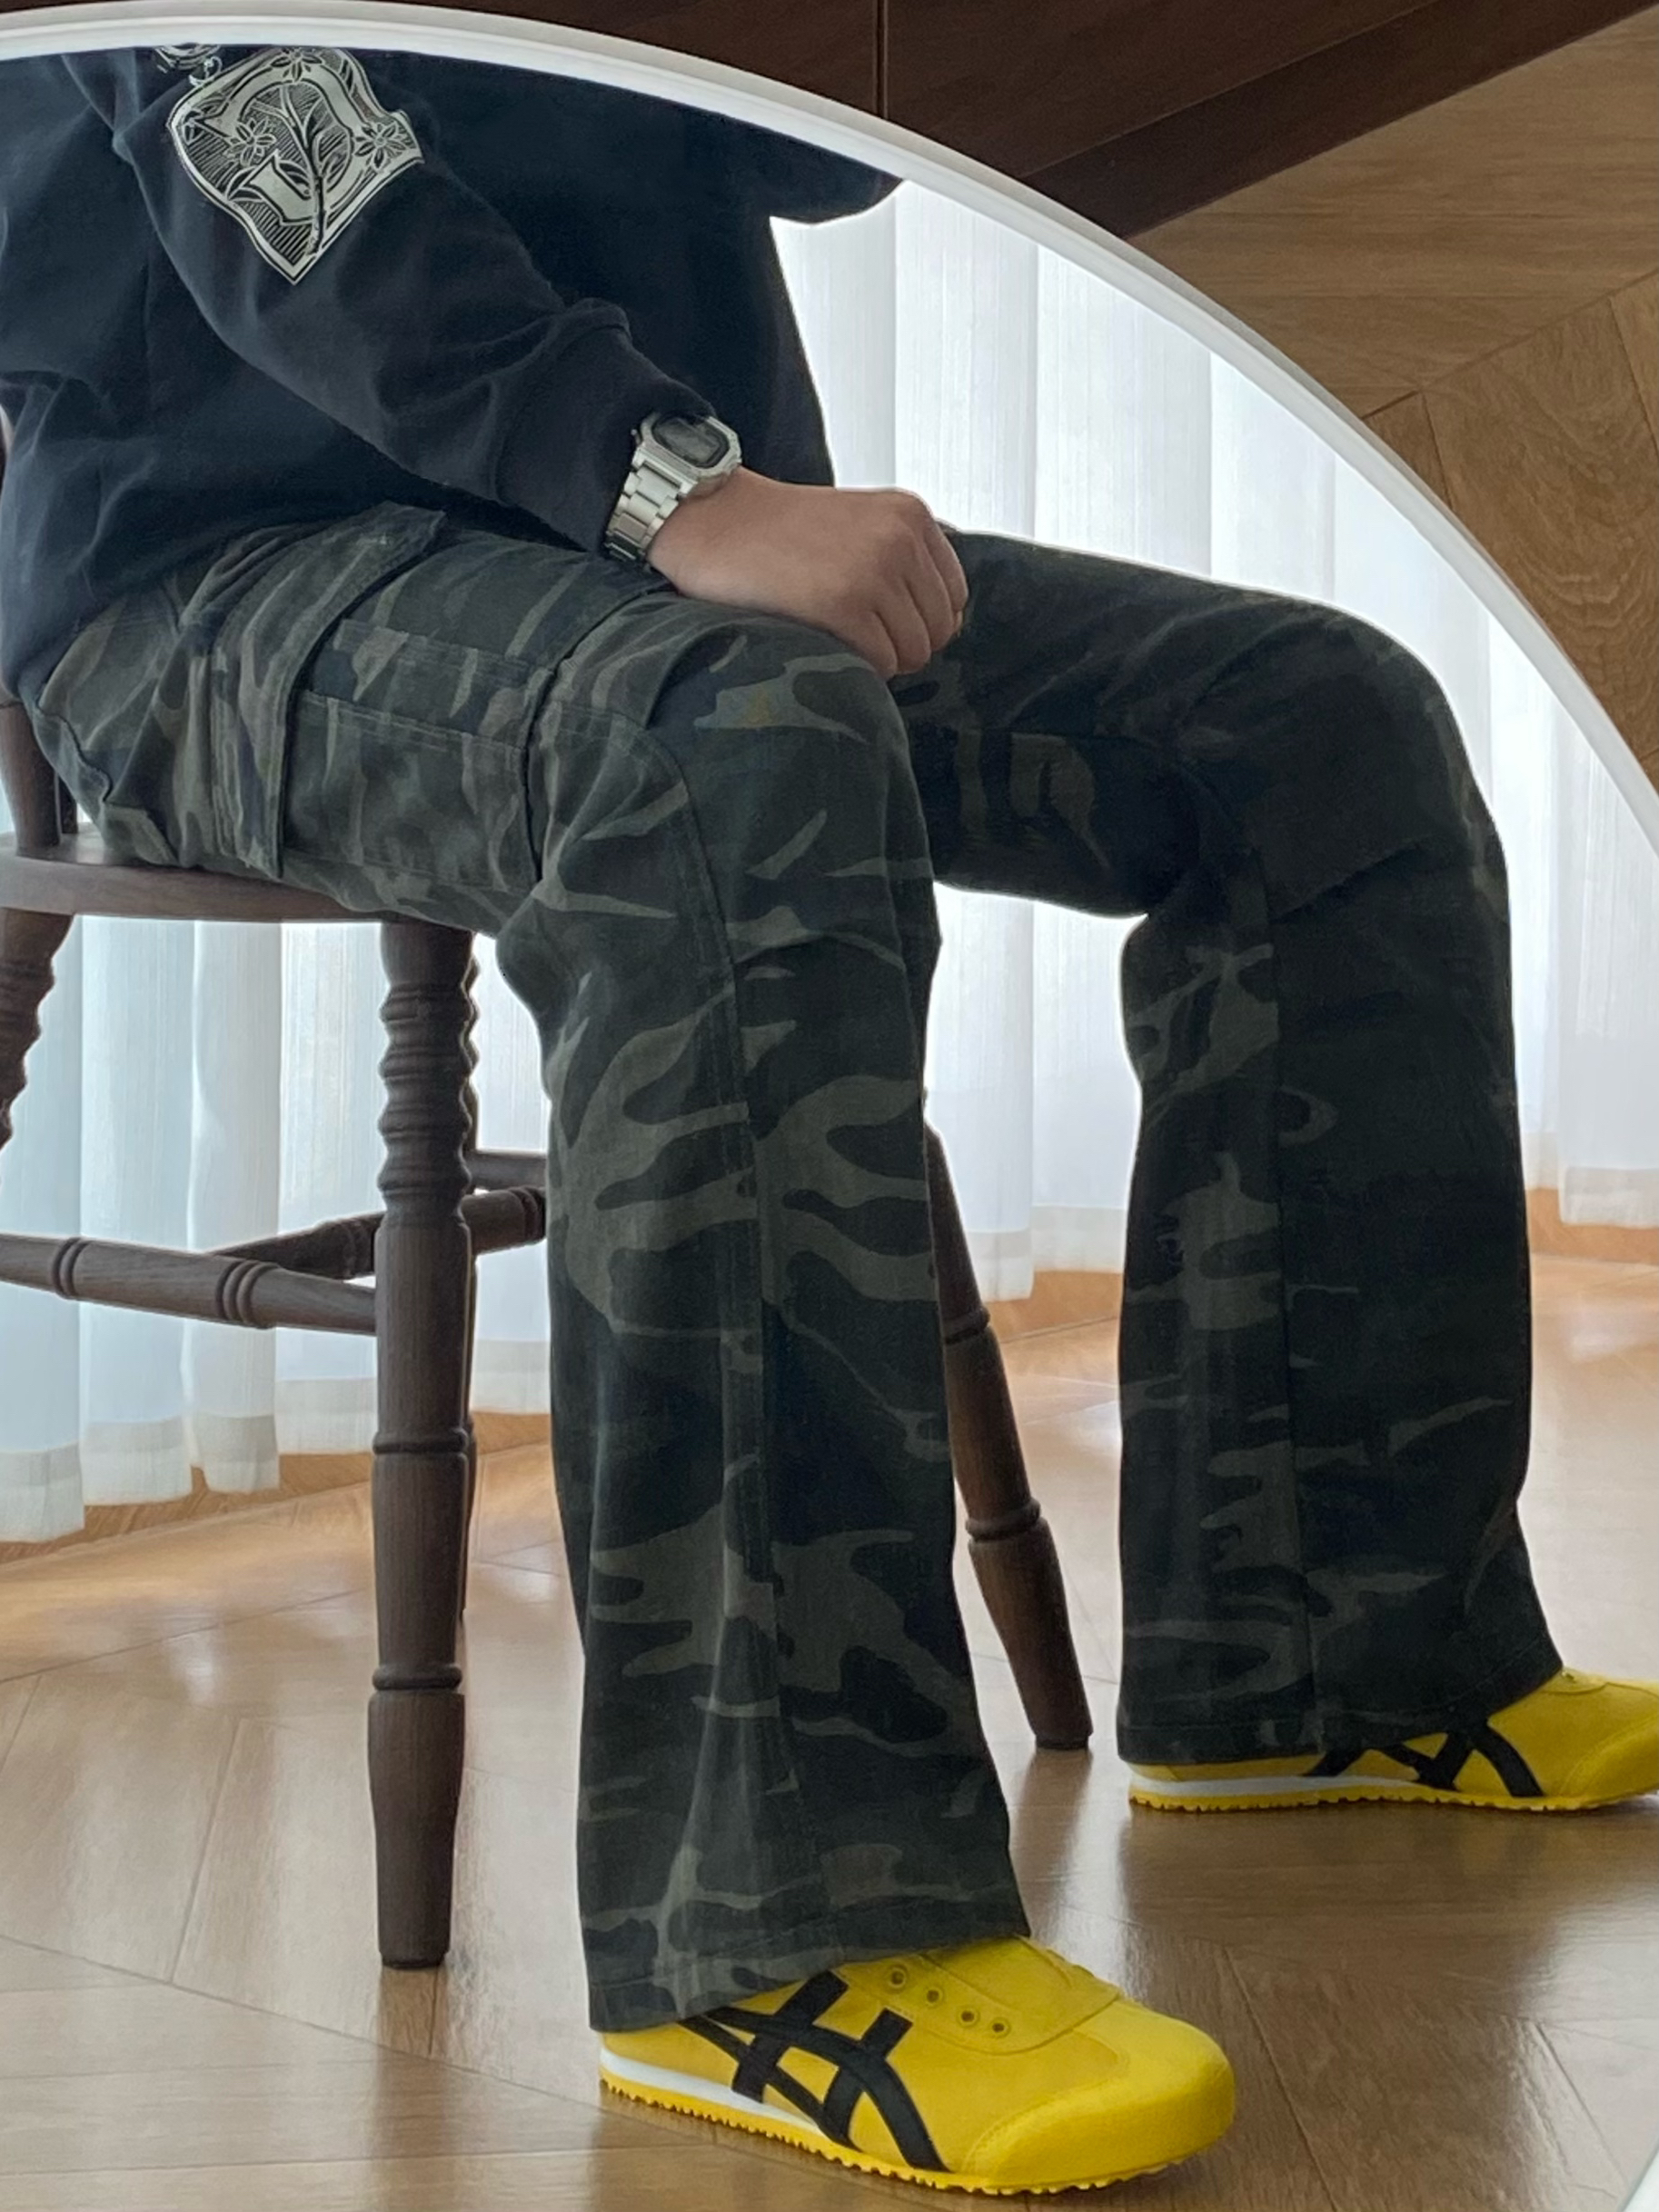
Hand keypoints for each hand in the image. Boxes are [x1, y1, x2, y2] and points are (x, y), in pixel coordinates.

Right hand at [646, 469, 966, 680]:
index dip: (918, 622)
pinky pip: (880, 664)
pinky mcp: (843, 602)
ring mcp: (874, 569)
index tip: (876, 620)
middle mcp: (900, 538)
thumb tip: (948, 627)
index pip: (954, 599)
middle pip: (938, 632)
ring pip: (912, 653)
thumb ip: (905, 561)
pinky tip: (822, 640)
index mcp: (911, 516)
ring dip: (878, 659)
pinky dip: (855, 666)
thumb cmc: (778, 533)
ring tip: (834, 634)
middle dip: (901, 646)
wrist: (711, 518)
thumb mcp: (860, 524)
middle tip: (852, 635)